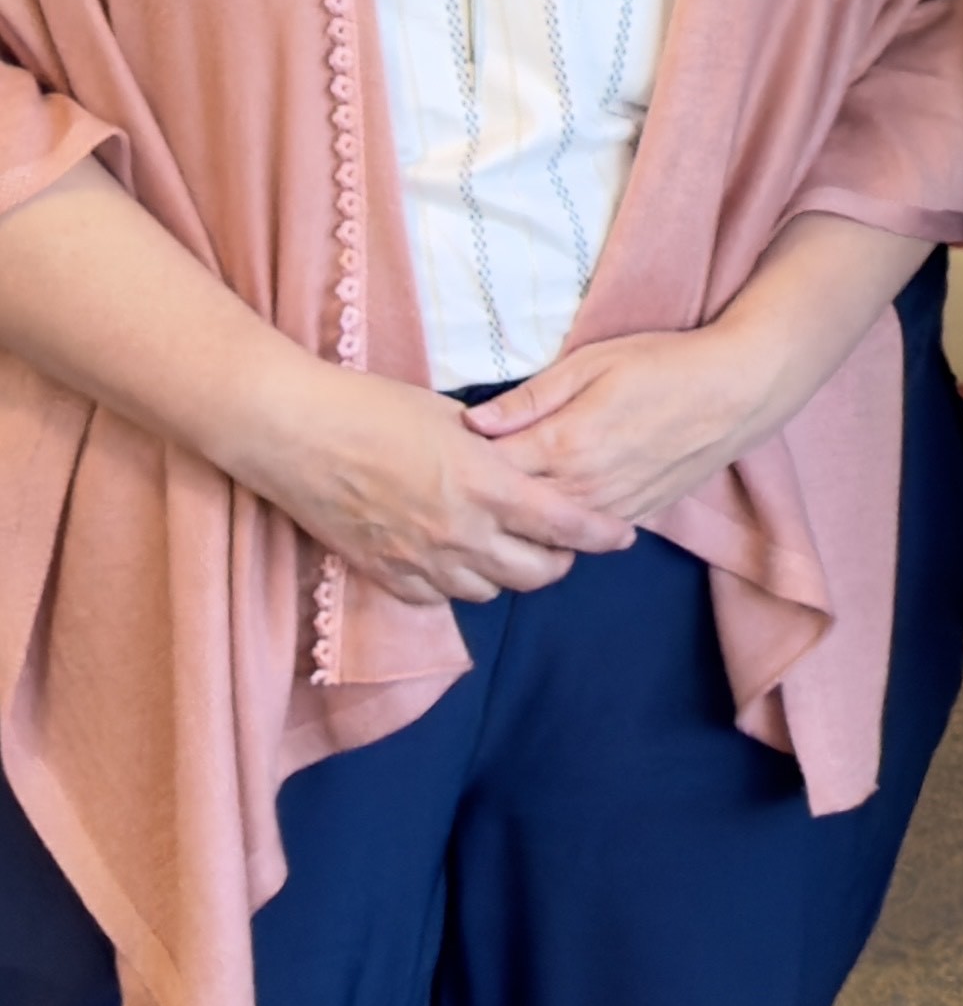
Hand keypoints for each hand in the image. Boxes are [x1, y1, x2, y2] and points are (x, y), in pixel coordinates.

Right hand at [234, 361, 635, 606]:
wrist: (295, 434)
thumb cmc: (374, 409)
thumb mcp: (454, 419)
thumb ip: (497, 448)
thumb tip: (526, 460)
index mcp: (486, 486)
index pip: (565, 525)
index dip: (601, 535)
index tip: (623, 536)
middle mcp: (459, 533)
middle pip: (534, 573)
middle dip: (558, 560)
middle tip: (561, 541)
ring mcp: (418, 560)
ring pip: (488, 591)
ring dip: (507, 573)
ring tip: (509, 547)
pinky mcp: (382, 573)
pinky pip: (436, 597)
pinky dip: (456, 582)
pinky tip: (457, 558)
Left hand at [463, 319, 813, 531]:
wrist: (741, 389)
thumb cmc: (665, 363)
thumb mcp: (593, 362)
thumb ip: (530, 397)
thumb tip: (470, 423)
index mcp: (563, 444)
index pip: (487, 472)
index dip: (457, 466)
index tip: (437, 458)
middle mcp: (582, 487)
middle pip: (507, 514)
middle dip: (478, 506)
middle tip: (452, 492)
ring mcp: (609, 508)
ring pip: (541, 535)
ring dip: (514, 525)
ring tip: (490, 508)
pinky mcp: (634, 517)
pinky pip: (580, 539)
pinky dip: (556, 532)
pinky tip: (543, 515)